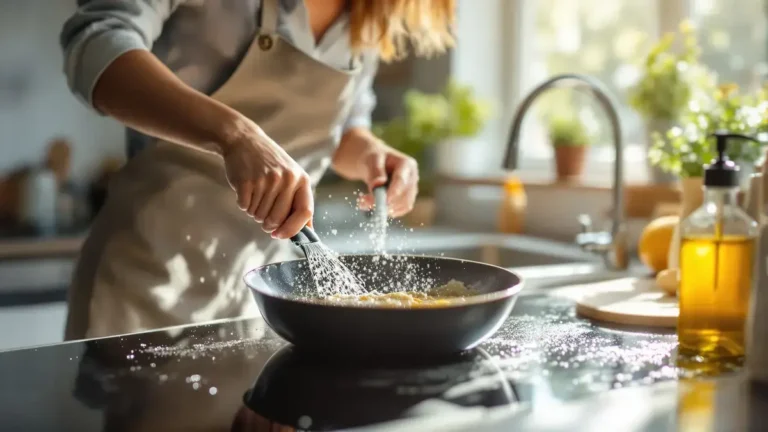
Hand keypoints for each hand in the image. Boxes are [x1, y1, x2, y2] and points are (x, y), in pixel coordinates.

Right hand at [220, 120, 312, 238]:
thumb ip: (299, 202)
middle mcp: (286, 179)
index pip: (305, 212)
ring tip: (255, 195)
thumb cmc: (270, 164)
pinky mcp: (247, 181)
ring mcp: (266, 180)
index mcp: (301, 179)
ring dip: (255, 212)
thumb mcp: (292, 176)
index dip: (293, 229)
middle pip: (278, 219)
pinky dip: (244, 205)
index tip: (281, 235)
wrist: (244, 140)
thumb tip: (307, 233)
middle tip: (263, 216)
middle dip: (268, 224)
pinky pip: (245, 207)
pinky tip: (246, 191)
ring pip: (260, 215)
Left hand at [332, 128, 418, 217]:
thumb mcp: (371, 160)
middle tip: (363, 202)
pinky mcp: (407, 198)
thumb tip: (378, 184)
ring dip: (386, 208)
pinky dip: (388, 211)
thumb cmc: (373, 158)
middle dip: (386, 202)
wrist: (375, 162)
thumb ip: (375, 172)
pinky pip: (401, 209)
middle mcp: (413, 177)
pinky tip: (373, 206)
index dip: (393, 192)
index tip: (382, 202)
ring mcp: (411, 188)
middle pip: (404, 195)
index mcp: (407, 164)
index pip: (401, 181)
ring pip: (404, 205)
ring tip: (364, 203)